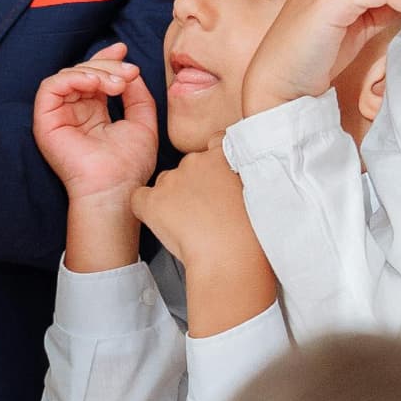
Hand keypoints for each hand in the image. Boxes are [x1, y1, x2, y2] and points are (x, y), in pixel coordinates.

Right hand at [34, 52, 155, 272]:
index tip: (123, 51)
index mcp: (93, 113)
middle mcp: (74, 112)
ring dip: (94, 72)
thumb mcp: (143, 122)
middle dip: (107, 66)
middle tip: (129, 74)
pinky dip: (72, 78)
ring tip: (116, 84)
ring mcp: (58, 117)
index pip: (94, 77)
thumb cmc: (129, 166)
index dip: (106, 60)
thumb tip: (130, 72)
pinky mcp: (45, 122)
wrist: (115, 189)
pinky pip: (50, 87)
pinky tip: (94, 84)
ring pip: (68, 75)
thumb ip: (138, 95)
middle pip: (83, 72)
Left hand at [132, 139, 277, 337]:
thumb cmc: (252, 234)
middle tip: (206, 212)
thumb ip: (243, 179)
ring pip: (165, 184)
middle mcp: (196, 161)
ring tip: (190, 225)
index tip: (218, 182)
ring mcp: (172, 180)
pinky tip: (163, 225)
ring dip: (172, 199)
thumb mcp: (260, 193)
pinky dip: (146, 211)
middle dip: (194, 185)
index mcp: (225, 155)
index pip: (215, 143)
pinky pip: (140, 200)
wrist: (232, 257)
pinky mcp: (152, 201)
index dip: (214, 165)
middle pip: (188, 167)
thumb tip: (234, 184)